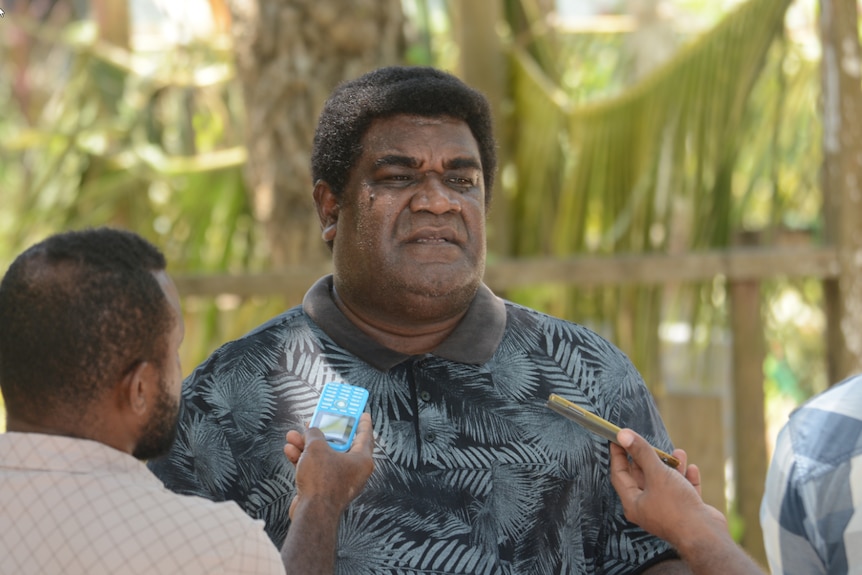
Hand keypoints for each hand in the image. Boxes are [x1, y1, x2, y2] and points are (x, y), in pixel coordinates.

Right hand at [284, 412, 374, 518]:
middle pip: (339, 445)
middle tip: (316, 421)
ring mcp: (339, 481)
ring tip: (293, 435)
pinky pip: (315, 469)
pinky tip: (290, 451)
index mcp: (361, 460)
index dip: (362, 423)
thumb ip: (314, 434)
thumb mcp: (317, 448)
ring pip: (323, 456)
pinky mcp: (325, 489)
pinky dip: (304, 460)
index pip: (365, 436)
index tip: (362, 414)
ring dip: (307, 445)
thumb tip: (311, 430)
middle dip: (323, 433)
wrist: (312, 514)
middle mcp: (353, 471)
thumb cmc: (321, 482)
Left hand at [609, 428, 725, 545]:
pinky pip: (683, 491)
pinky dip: (686, 479)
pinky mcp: (686, 513)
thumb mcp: (657, 474)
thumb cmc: (677, 507)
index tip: (618, 438)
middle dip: (648, 458)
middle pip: (642, 477)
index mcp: (634, 503)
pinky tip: (692, 469)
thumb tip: (623, 434)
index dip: (618, 455)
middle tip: (650, 443)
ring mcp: (667, 511)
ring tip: (678, 452)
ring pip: (665, 483)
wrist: (706, 536)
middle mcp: (647, 508)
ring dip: (671, 467)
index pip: (619, 474)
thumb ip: (641, 453)